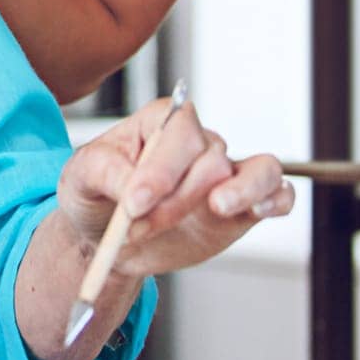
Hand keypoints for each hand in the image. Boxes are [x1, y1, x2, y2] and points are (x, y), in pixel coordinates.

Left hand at [58, 96, 293, 277]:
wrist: (105, 237)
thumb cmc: (93, 194)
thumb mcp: (81, 177)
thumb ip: (107, 174)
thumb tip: (136, 187)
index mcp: (160, 121)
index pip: (177, 134)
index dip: (159, 171)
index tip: (134, 204)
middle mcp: (197, 142)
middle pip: (210, 161)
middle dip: (175, 201)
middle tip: (139, 227)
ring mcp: (224, 174)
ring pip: (257, 169)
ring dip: (242, 190)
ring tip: (217, 208)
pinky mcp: (240, 208)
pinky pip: (277, 194)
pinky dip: (276, 200)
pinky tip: (261, 210)